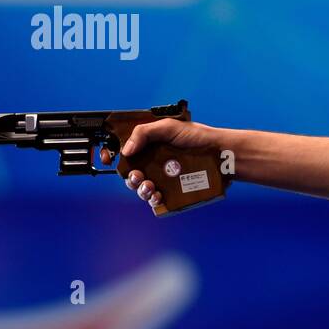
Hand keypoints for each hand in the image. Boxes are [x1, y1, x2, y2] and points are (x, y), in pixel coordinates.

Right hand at [99, 119, 216, 209]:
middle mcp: (154, 164)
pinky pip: (158, 201)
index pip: (124, 154)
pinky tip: (158, 196)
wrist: (221, 154)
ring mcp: (164, 180)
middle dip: (130, 178)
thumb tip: (126, 151)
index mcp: (149, 147)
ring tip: (150, 187)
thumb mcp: (168, 127)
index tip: (107, 158)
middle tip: (138, 176)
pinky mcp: (174, 193)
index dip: (112, 156)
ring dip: (141, 190)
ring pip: (143, 190)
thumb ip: (144, 133)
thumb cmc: (198, 137)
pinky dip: (154, 201)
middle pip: (131, 175)